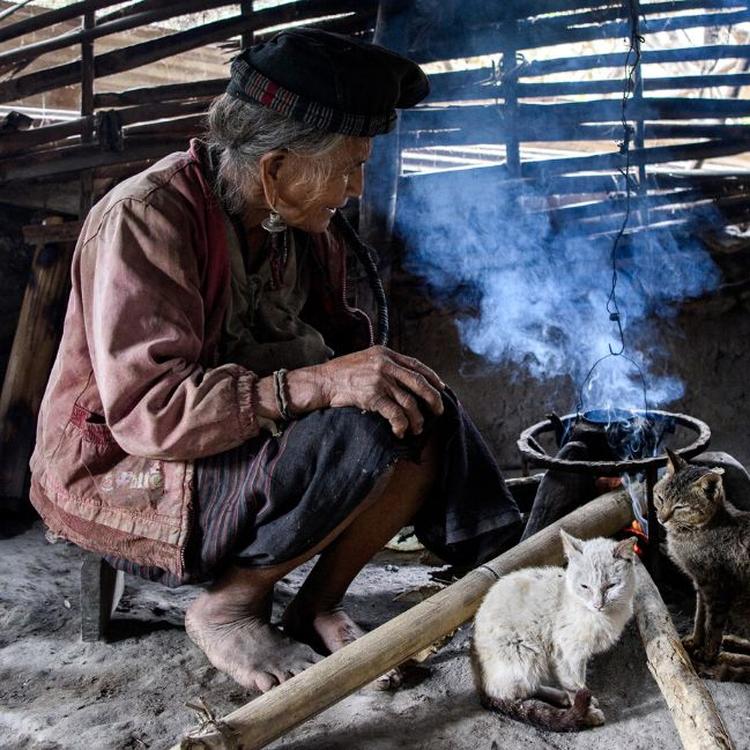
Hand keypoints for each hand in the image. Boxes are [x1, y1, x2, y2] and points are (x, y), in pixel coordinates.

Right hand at [315, 346, 444, 437]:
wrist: (321, 382)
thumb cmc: (341, 373)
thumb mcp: (365, 359)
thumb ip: (384, 364)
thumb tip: (404, 379)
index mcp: (385, 353)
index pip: (416, 365)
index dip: (432, 378)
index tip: (441, 388)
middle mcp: (385, 364)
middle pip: (419, 383)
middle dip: (433, 399)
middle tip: (438, 411)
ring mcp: (379, 380)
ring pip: (409, 402)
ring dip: (417, 419)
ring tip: (417, 428)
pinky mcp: (372, 396)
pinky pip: (395, 414)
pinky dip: (401, 425)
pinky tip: (400, 431)